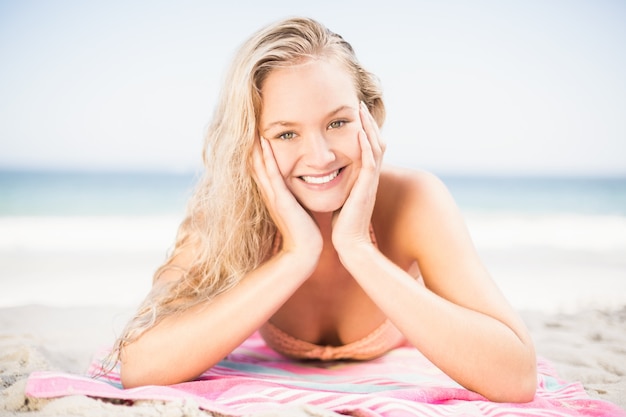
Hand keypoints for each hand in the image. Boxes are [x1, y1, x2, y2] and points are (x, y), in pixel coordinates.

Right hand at [251, 136, 322, 258]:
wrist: (305, 251)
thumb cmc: (305, 231)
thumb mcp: (298, 207)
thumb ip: (295, 196)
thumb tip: (302, 183)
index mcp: (274, 195)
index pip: (262, 168)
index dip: (258, 151)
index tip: (256, 131)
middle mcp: (269, 193)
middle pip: (256, 164)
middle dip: (252, 145)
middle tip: (248, 123)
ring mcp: (273, 196)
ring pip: (261, 165)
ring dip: (256, 146)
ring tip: (251, 126)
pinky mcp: (280, 200)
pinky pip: (273, 174)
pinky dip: (267, 158)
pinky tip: (265, 144)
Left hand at [332, 102, 385, 252]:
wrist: (349, 245)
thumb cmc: (342, 225)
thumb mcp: (341, 198)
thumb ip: (340, 184)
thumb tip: (327, 175)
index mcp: (364, 178)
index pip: (367, 147)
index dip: (363, 129)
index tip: (353, 112)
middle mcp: (370, 177)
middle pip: (375, 142)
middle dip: (368, 122)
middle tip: (359, 102)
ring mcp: (370, 183)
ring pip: (375, 148)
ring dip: (368, 127)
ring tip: (360, 109)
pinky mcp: (366, 190)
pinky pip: (370, 163)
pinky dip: (366, 146)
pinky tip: (360, 132)